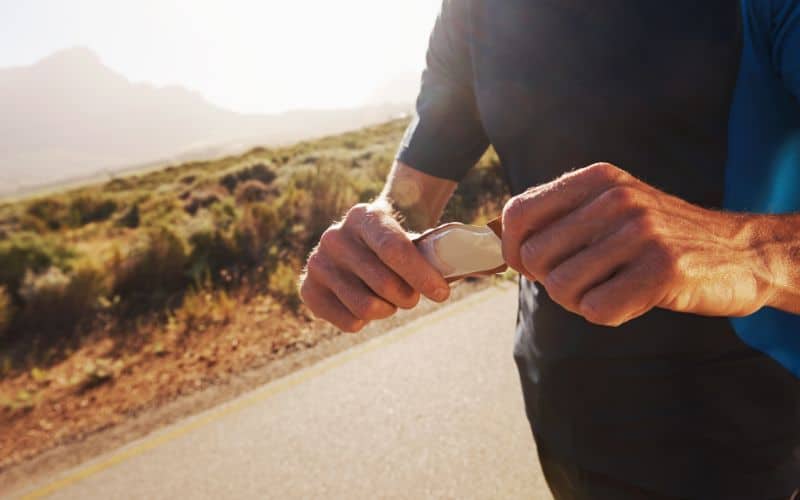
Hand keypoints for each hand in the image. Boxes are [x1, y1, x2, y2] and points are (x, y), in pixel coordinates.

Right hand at [300, 201, 450, 331]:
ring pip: (366, 307)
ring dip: (388, 310)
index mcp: (364, 216)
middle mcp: (334, 236)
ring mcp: (318, 262)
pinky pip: (348, 321)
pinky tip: (366, 304)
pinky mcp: (308, 289)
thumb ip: (440, 253)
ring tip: (391, 301)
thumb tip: (484, 266)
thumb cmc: (397, 243)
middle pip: (383, 283)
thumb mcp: (415, 238)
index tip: (442, 293)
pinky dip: (365, 321)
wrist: (361, 242)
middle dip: (408, 297)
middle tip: (412, 297)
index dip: (420, 275)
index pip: (394, 249)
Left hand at [501, 163, 775, 325]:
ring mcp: (640, 232)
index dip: (512, 248)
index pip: (518, 212)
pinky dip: (607, 315)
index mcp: (597, 179)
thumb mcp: (612, 206)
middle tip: (582, 282)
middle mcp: (616, 198)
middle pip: (535, 256)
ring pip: (562, 288)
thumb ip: (562, 216)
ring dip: (578, 301)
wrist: (740, 252)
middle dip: (549, 281)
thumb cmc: (659, 237)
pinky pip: (597, 310)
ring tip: (610, 288)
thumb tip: (503, 245)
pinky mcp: (663, 269)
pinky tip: (631, 300)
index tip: (529, 265)